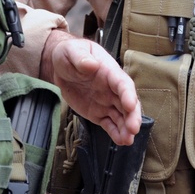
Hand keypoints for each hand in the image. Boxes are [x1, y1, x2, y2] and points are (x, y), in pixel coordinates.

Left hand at [40, 30, 141, 144]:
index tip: (130, 105)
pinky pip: (109, 124)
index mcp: (108, 71)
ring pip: (121, 116)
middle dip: (132, 116)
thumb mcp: (72, 51)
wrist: (61, 66)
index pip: (122, 83)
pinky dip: (115, 133)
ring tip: (127, 140)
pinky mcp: (98, 113)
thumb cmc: (70, 53)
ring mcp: (106, 102)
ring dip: (126, 128)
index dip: (128, 94)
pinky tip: (120, 141)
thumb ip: (81, 57)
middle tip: (133, 129)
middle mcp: (111, 88)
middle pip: (127, 102)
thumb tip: (92, 64)